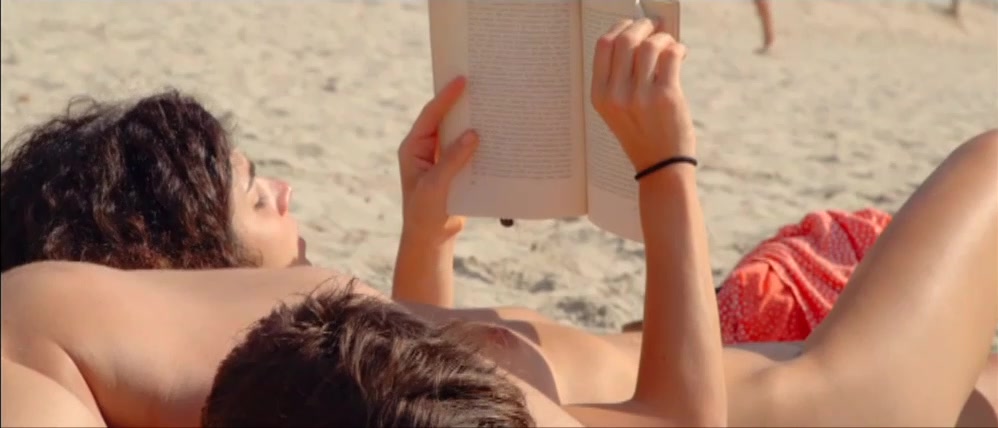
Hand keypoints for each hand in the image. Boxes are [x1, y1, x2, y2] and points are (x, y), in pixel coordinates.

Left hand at [398, 76, 478, 242]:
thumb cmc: (425, 214)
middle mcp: (426, 148)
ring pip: (459, 133)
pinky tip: (498, 135)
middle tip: (480, 83)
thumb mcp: (436, 186)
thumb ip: (452, 159)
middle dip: (462, 102)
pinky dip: (481, 143)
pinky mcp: (455, 169)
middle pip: (446, 118)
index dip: (447, 96)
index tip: (462, 80)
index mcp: (414, 147)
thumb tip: (473, 134)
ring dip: (474, 122)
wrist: (431, 238)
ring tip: (493, 105)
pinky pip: (469, 150)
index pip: (431, 115)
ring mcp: (441, 158)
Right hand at [590, 18, 695, 171]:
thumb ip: (620, 76)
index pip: (603, 45)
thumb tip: (640, 37)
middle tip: (655, 26)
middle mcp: (616, 94)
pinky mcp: (666, 97)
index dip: (619, 27)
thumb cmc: (642, 133)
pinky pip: (670, 56)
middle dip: (643, 26)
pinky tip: (680, 54)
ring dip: (663, 38)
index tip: (632, 25)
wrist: (661, 165)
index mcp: (600, 95)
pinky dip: (677, 48)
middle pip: (625, 40)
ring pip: (649, 45)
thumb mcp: (617, 109)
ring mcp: (640, 96)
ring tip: (669, 44)